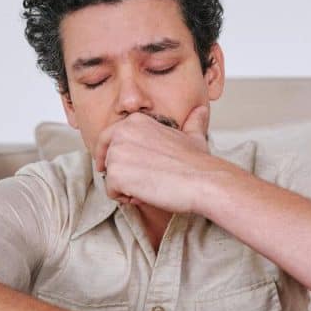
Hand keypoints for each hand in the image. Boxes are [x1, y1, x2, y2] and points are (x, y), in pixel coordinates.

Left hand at [95, 104, 225, 212]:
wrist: (203, 181)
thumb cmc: (199, 162)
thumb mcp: (194, 136)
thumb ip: (191, 123)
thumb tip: (200, 112)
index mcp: (135, 121)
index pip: (109, 139)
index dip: (114, 155)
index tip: (121, 166)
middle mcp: (121, 132)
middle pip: (107, 159)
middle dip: (118, 172)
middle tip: (134, 183)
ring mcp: (117, 153)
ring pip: (109, 177)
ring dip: (126, 187)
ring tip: (149, 188)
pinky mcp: (115, 175)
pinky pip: (111, 192)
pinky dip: (127, 199)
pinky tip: (146, 195)